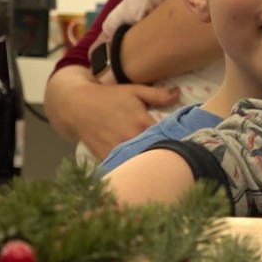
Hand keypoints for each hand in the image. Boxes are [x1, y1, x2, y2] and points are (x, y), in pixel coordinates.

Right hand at [44, 66, 180, 157]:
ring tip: (158, 168)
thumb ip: (157, 95)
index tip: (185, 147)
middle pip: (155, 153)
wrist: (76, 105)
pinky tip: (138, 169)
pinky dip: (130, 169)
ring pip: (139, 162)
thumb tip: (178, 94)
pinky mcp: (105, 157)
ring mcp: (117, 149)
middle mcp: (131, 137)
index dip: (177, 143)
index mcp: (142, 122)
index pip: (168, 137)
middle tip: (175, 160)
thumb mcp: (135, 91)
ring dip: (148, 165)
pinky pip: (122, 167)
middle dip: (165, 156)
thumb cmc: (109, 97)